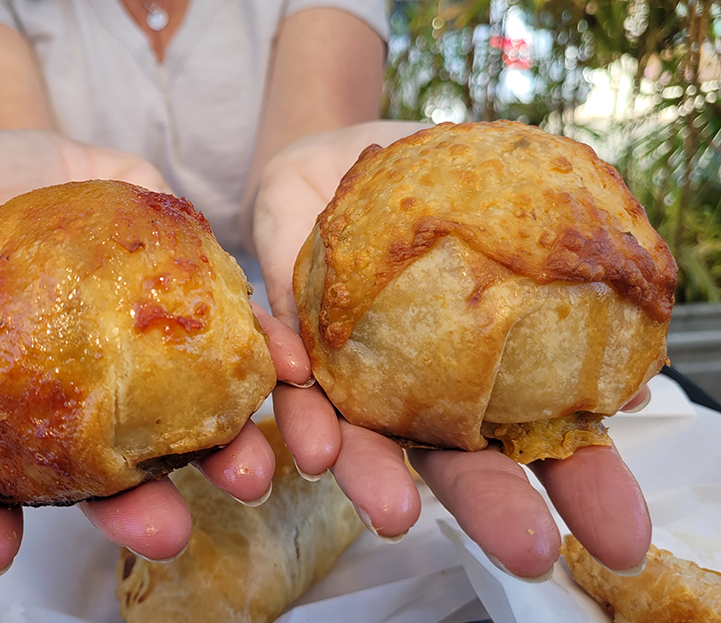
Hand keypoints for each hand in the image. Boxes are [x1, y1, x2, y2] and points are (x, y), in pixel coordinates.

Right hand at [0, 130, 283, 574]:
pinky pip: (240, 351)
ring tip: (243, 473)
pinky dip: (270, 365)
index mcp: (2, 391)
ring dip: (216, 456)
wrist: (64, 151)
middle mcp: (78, 398)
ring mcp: (144, 366)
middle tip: (158, 535)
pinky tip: (290, 378)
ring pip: (180, 429)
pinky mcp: (199, 321)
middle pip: (98, 471)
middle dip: (129, 511)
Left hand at [251, 120, 652, 578]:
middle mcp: (414, 390)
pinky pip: (285, 372)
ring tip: (392, 508)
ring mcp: (349, 371)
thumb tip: (633, 364)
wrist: (338, 156)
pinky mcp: (289, 338)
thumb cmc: (440, 186)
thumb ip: (569, 273)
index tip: (623, 538)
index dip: (582, 486)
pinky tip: (308, 381)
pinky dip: (295, 385)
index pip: (537, 442)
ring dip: (372, 474)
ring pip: (357, 438)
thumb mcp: (521, 211)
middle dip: (486, 507)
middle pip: (449, 461)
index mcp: (480, 373)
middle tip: (529, 549)